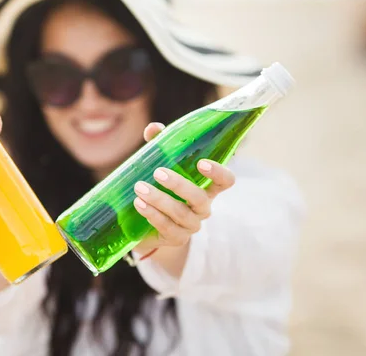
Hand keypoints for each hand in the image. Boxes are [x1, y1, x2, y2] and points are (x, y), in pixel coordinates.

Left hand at [133, 122, 235, 255]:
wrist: (149, 227)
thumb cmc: (161, 189)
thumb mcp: (161, 165)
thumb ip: (161, 145)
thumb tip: (153, 128)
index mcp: (206, 188)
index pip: (225, 181)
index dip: (218, 173)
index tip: (202, 163)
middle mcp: (203, 207)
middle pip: (199, 197)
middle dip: (179, 184)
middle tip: (158, 172)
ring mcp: (191, 225)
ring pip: (180, 213)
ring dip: (159, 200)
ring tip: (139, 188)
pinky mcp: (176, 238)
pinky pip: (167, 227)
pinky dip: (152, 214)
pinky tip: (139, 204)